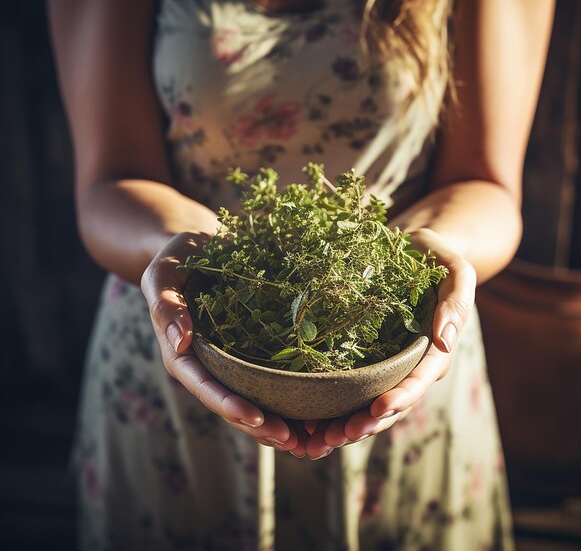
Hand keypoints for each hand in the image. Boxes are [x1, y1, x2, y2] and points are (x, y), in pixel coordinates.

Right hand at [141, 231, 299, 451]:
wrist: (200, 244)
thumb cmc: (177, 257)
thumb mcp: (163, 273)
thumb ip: (165, 305)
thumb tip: (179, 342)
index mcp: (182, 352)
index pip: (204, 385)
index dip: (228, 405)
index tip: (256, 418)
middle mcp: (207, 361)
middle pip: (230, 401)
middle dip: (257, 424)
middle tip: (290, 440)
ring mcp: (230, 356)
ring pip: (251, 395)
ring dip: (275, 418)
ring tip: (306, 436)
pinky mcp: (250, 345)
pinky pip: (267, 373)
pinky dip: (286, 392)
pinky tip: (314, 405)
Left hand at [303, 228, 475, 458]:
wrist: (413, 249)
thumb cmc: (436, 258)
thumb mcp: (456, 271)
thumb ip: (457, 301)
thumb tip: (445, 339)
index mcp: (434, 349)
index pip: (420, 379)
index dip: (401, 396)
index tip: (377, 408)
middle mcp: (411, 362)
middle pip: (392, 402)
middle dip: (367, 423)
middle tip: (336, 438)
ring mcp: (387, 362)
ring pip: (369, 402)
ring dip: (346, 425)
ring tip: (316, 440)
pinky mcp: (366, 354)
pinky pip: (351, 385)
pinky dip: (333, 405)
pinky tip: (308, 420)